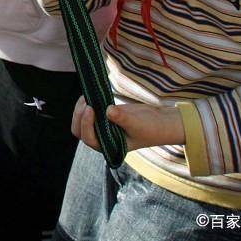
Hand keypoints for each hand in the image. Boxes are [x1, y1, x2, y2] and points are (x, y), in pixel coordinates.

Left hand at [70, 96, 184, 153]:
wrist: (161, 122)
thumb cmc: (152, 128)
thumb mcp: (138, 123)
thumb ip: (122, 118)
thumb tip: (108, 110)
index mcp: (110, 147)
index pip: (89, 139)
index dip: (86, 124)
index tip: (90, 108)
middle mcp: (103, 140)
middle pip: (80, 132)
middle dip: (79, 116)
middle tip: (86, 101)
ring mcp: (102, 129)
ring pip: (81, 121)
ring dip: (80, 109)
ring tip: (87, 95)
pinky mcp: (104, 118)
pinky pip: (89, 112)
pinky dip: (87, 104)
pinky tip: (91, 94)